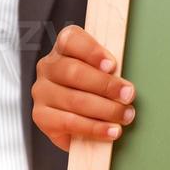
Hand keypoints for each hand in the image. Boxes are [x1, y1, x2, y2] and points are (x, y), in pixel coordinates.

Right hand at [31, 25, 135, 150]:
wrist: (80, 120)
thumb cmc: (95, 89)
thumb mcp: (102, 72)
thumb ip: (110, 70)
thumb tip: (126, 81)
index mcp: (63, 48)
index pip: (70, 39)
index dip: (92, 51)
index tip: (112, 65)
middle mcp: (48, 67)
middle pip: (74, 71)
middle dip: (105, 85)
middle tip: (128, 94)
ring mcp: (41, 92)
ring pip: (74, 99)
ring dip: (105, 109)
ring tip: (125, 115)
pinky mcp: (41, 117)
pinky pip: (69, 122)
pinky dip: (94, 128)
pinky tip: (110, 130)